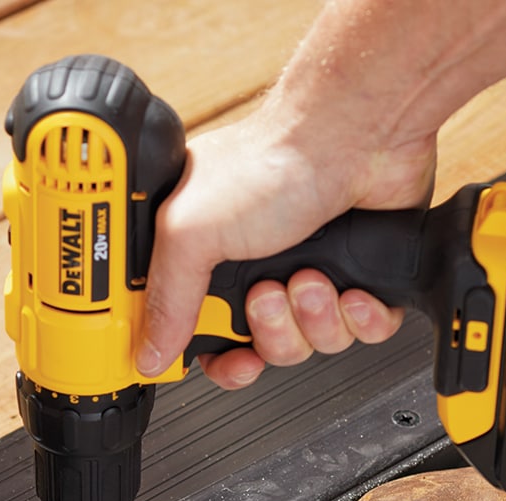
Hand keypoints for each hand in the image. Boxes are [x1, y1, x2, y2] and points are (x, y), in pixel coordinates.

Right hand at [139, 108, 432, 389]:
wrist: (353, 135)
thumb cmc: (272, 162)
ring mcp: (310, 271)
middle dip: (270, 333)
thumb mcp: (191, 233)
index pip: (202, 332)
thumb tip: (146, 351)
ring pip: (312, 343)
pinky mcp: (359, 276)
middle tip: (268, 295)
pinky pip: (360, 333)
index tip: (229, 360)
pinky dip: (359, 317)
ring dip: (312, 318)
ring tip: (310, 277)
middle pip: (261, 348)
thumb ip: (166, 298)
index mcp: (207, 256)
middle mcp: (258, 267)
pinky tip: (350, 288)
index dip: (217, 357)